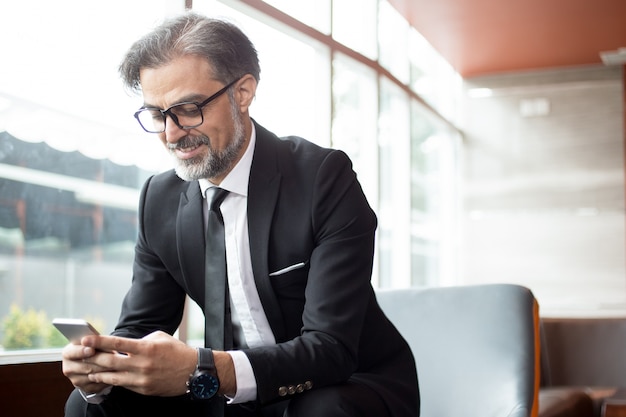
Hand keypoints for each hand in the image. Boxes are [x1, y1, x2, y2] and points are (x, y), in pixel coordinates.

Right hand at [61, 342, 112, 393]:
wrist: (93, 361)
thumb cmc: (94, 348)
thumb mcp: (93, 342)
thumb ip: (95, 342)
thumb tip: (104, 342)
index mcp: (68, 353)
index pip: (72, 353)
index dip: (82, 351)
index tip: (91, 350)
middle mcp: (68, 368)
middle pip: (86, 366)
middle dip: (102, 361)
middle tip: (114, 357)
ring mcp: (76, 380)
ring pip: (94, 376)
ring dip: (107, 370)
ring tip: (118, 364)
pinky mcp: (85, 388)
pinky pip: (99, 384)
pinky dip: (108, 379)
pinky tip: (115, 373)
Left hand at [80, 331, 196, 396]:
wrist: (193, 372)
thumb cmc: (177, 351)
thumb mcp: (160, 338)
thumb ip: (140, 341)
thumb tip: (124, 346)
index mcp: (146, 348)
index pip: (117, 344)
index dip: (99, 342)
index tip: (85, 339)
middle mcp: (142, 364)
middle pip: (110, 362)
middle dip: (93, 358)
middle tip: (81, 355)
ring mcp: (142, 379)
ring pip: (112, 377)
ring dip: (98, 373)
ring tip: (88, 369)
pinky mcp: (144, 389)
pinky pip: (123, 385)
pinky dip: (112, 381)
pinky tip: (104, 378)